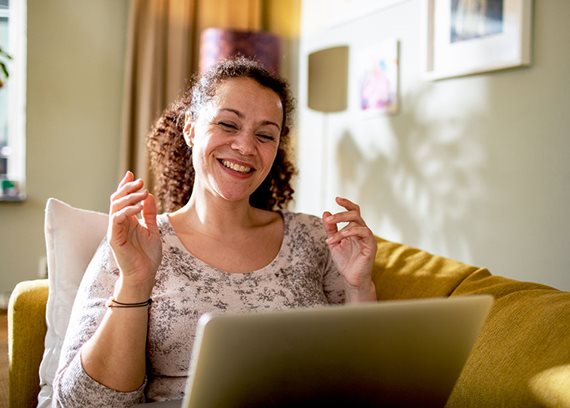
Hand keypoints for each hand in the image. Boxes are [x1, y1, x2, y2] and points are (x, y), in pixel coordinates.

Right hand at [108, 171, 161, 299]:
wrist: (144, 275)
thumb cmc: (148, 255)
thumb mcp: (152, 229)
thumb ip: (148, 213)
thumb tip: (148, 195)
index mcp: (127, 220)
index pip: (123, 199)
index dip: (125, 186)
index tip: (132, 174)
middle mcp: (119, 223)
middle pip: (117, 199)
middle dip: (128, 188)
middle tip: (140, 181)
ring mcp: (115, 230)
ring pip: (115, 207)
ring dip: (129, 197)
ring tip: (143, 192)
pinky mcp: (113, 238)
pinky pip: (116, 219)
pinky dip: (127, 211)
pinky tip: (139, 207)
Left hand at [323, 197, 376, 301]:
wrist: (351, 278)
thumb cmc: (344, 261)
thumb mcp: (333, 242)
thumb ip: (330, 229)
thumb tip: (326, 213)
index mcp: (354, 229)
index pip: (353, 211)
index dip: (346, 203)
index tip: (336, 198)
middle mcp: (362, 231)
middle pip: (355, 213)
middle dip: (340, 215)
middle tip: (329, 220)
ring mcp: (367, 237)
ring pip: (357, 221)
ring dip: (342, 225)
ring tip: (331, 236)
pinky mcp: (371, 245)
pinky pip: (364, 232)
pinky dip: (351, 231)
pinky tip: (342, 236)